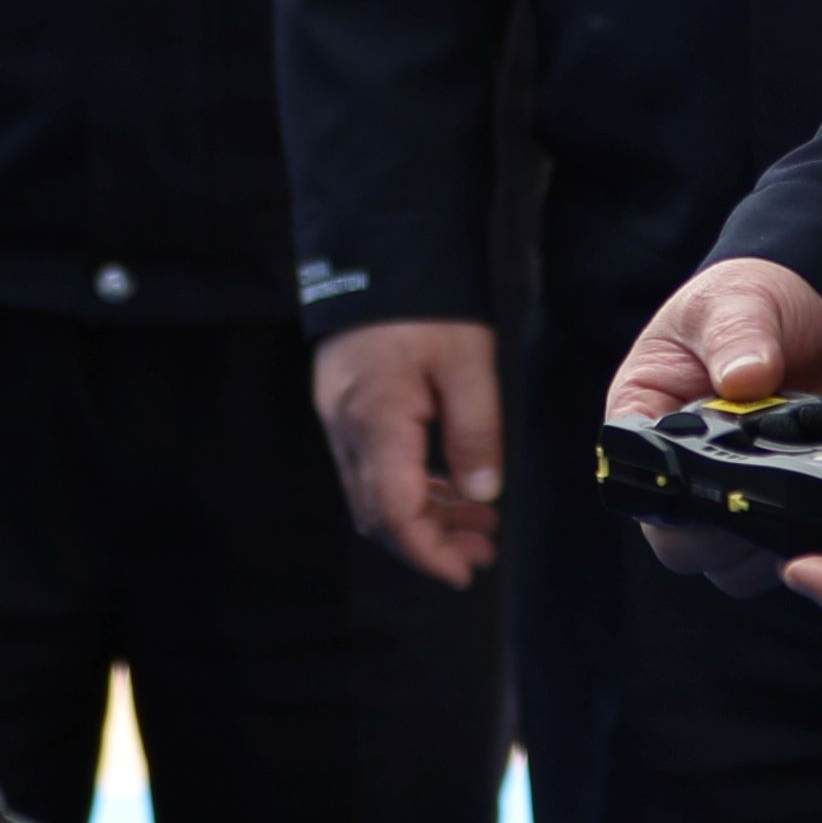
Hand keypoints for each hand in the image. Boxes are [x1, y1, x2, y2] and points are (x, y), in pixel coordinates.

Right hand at [315, 317, 506, 585]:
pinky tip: (449, 487)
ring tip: (478, 524)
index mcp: (377, 422)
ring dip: (423, 517)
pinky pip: (372, 467)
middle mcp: (347, 428)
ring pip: (374, 494)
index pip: (394, 514)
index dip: (428, 553)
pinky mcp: (344, 407)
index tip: (464, 572)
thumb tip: (481, 494)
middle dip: (429, 543)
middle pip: (378, 515)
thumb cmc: (426, 303)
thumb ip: (475, 432)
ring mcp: (339, 419)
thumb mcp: (468, 363)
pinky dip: (409, 488)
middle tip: (482, 552)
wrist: (378, 250)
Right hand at [608, 257, 821, 602]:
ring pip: (730, 568)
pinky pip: (785, 557)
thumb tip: (746, 379)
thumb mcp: (736, 301)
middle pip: (677, 546)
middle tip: (764, 491)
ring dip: (763, 548)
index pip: (634, 484)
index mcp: (647, 419)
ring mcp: (737, 497)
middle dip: (719, 534)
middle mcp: (685, 472)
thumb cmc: (756, 298)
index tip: (713, 476)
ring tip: (799, 494)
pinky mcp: (790, 510)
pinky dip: (807, 547)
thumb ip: (737, 335)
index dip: (667, 499)